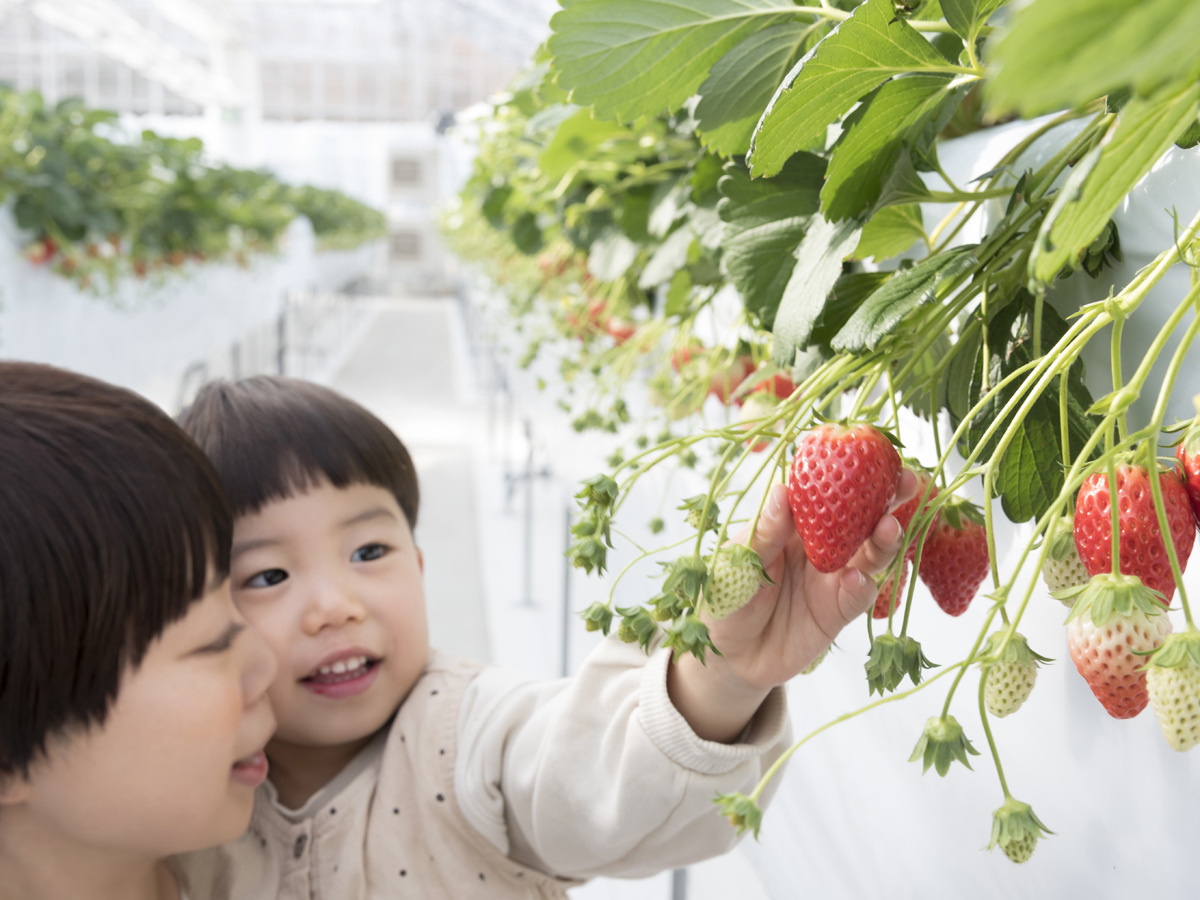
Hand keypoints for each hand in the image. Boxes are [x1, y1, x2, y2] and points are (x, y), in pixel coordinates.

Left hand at [667, 470, 917, 741]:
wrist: (727, 655)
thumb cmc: (727, 596)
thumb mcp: (737, 561)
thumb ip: (764, 533)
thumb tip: (784, 489)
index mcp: (794, 522)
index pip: (825, 489)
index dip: (849, 471)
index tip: (873, 452)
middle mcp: (820, 544)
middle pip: (859, 517)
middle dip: (885, 498)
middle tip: (907, 482)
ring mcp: (832, 578)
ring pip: (868, 554)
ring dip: (881, 540)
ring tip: (888, 527)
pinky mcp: (837, 612)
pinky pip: (856, 597)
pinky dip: (861, 588)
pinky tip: (859, 579)